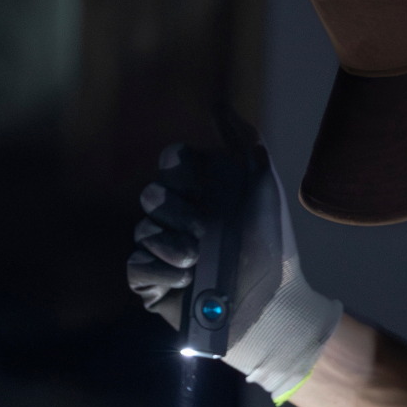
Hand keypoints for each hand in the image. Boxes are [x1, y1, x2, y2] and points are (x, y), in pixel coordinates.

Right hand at [127, 144, 341, 398]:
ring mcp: (162, 250)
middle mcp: (180, 217)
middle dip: (180, 211)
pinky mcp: (151, 283)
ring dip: (174, 244)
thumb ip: (242, 140)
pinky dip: (160, 270)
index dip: (183, 171)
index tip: (205, 186)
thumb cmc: (271, 245)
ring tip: (199, 261)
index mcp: (202, 191)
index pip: (171, 161)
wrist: (268, 303)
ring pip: (142, 228)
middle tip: (207, 232)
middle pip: (152, 193)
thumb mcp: (263, 184)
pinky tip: (186, 279)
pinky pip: (135, 263)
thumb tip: (216, 102)